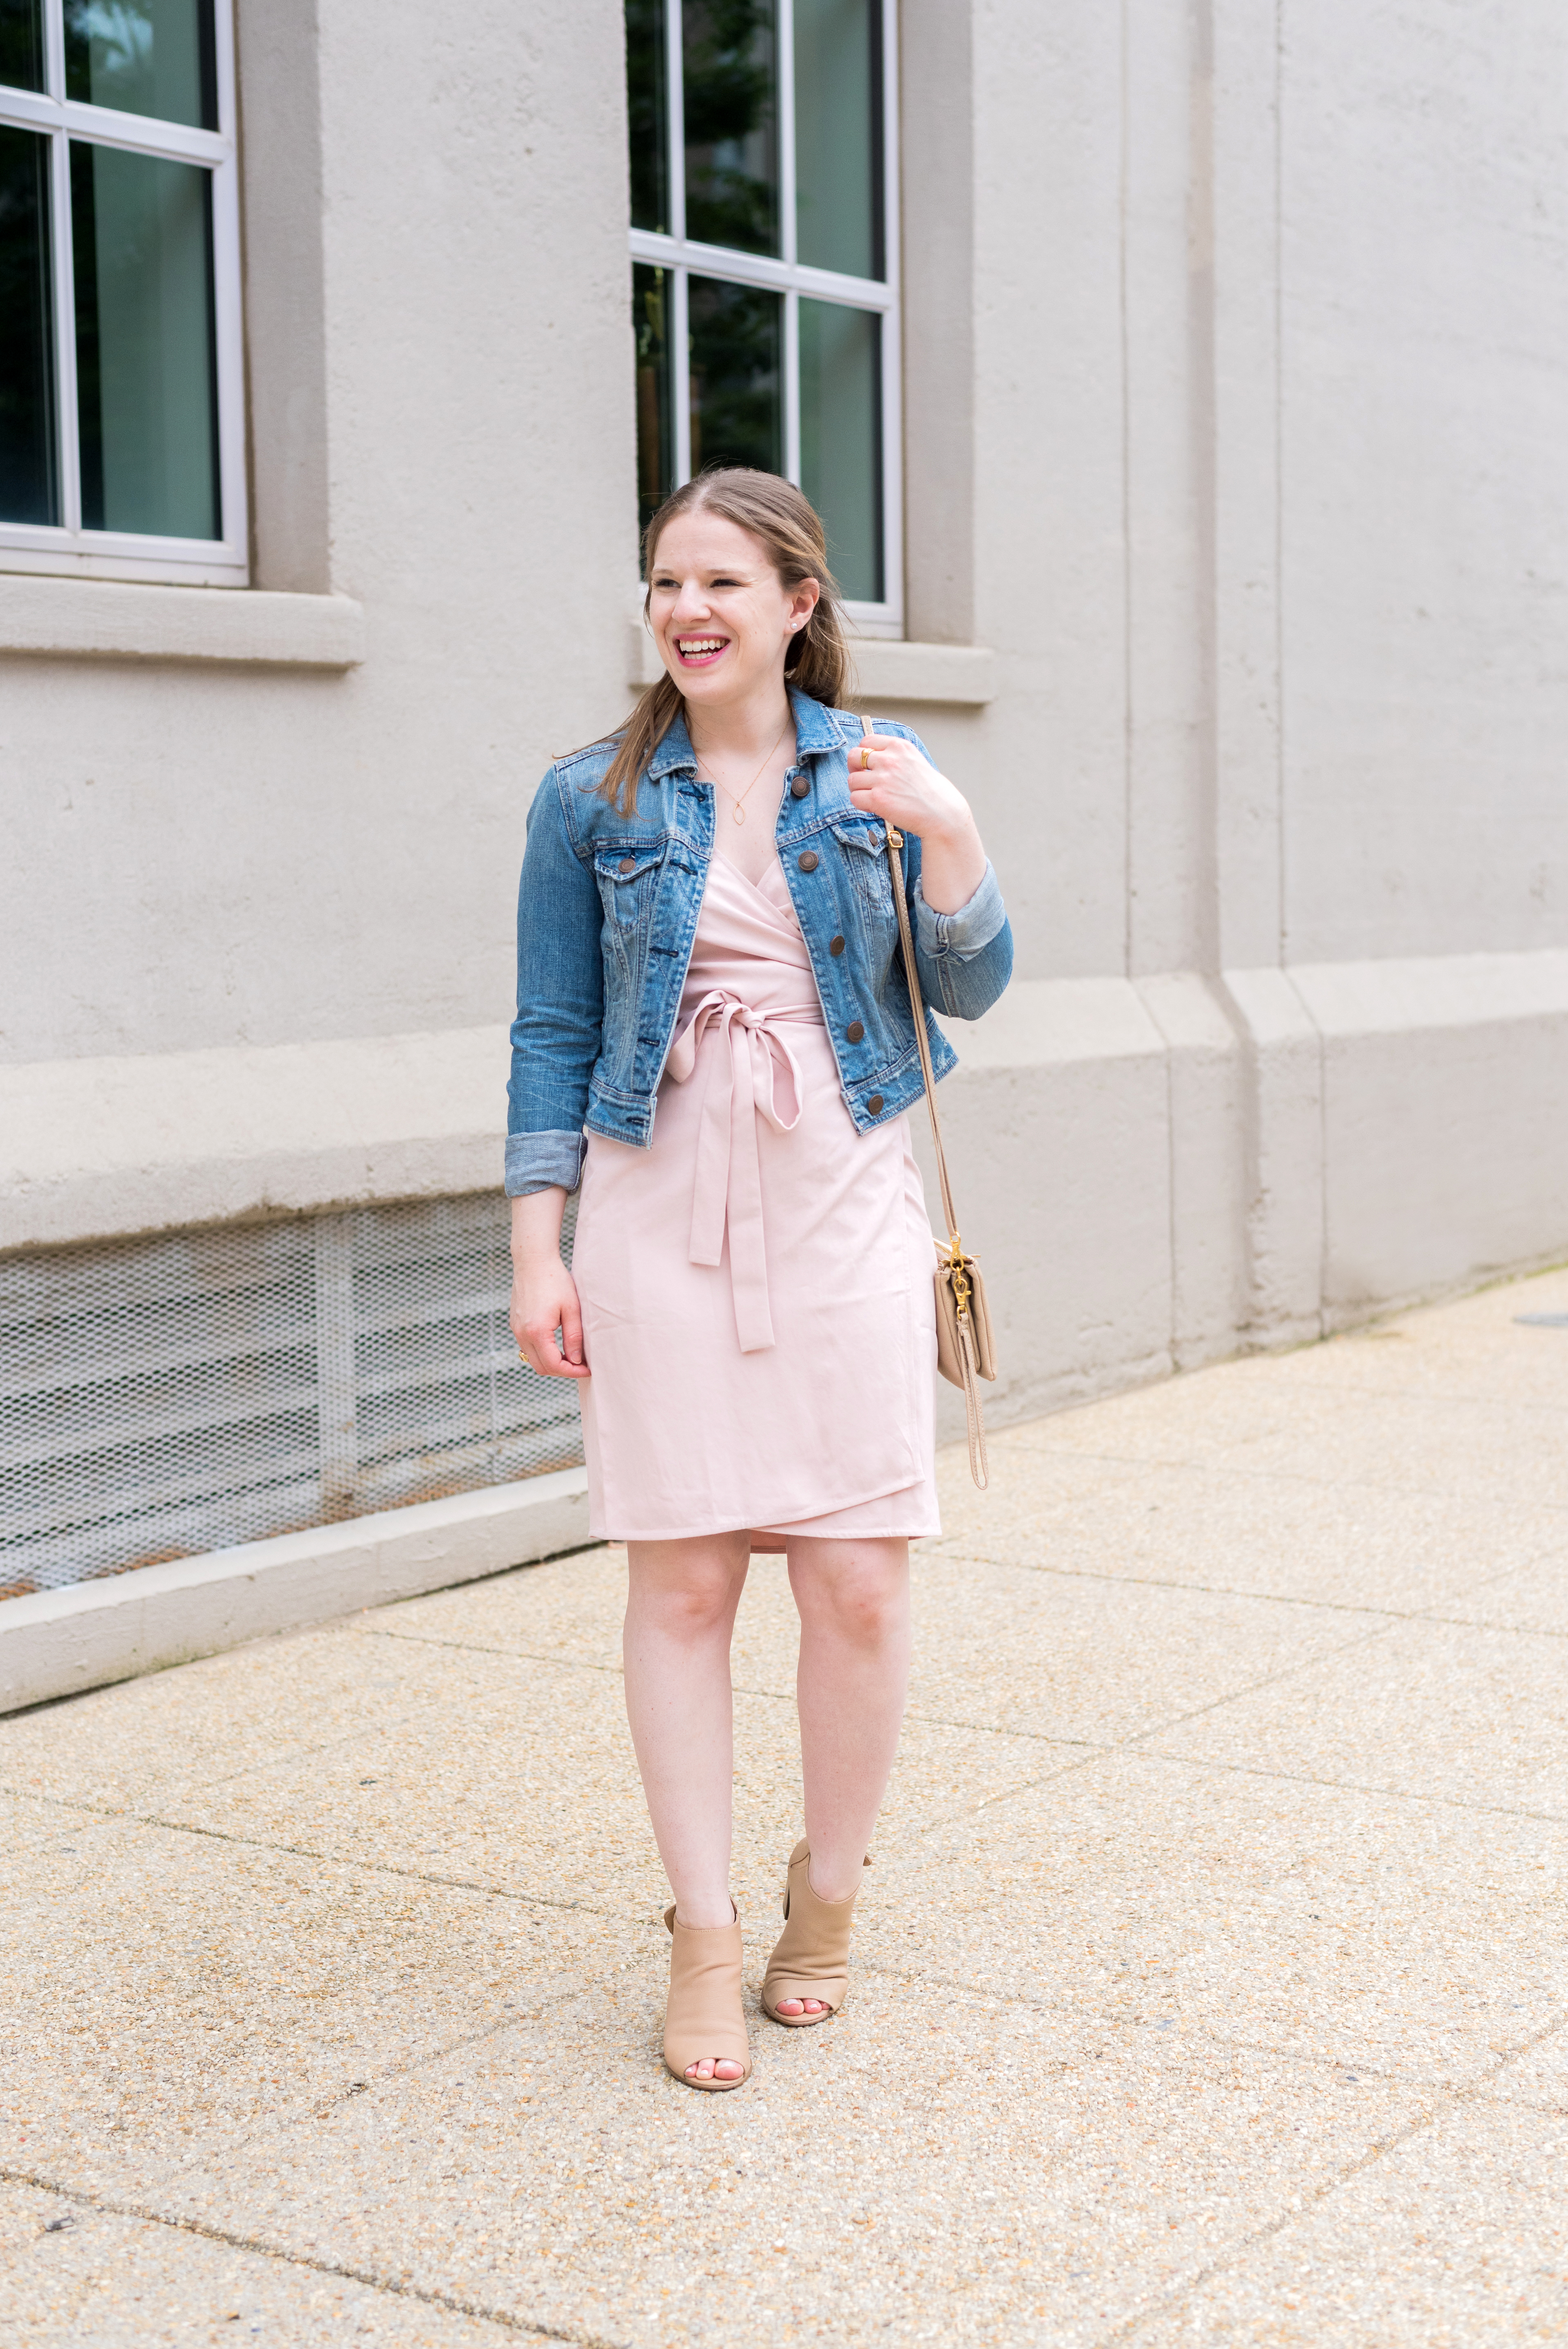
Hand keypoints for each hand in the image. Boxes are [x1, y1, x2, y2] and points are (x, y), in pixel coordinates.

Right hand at [509, 1188, 588, 1378]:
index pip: (553, 1365)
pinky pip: (528, 1347)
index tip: (587, 1368)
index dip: (572, 1371)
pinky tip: (557, 1345)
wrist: (533, 1261)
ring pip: (533, 1359)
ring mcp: (516, 1329)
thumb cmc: (555, 1281)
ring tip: (571, 1356)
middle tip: (580, 1365)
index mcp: (537, 1331)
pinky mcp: (515, 1324)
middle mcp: (522, 1334)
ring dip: (551, 1362)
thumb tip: (576, 1360)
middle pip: (541, 1367)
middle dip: (562, 1371)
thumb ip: (573, 1337)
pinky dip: (542, 1352)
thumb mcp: (571, 1309)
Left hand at [847, 727, 986, 912]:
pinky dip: (861, 804)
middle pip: (853, 756)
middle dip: (854, 769)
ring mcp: (883, 779)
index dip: (863, 753)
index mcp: (900, 747)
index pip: (866, 740)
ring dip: (859, 789)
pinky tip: (876, 807)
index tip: (867, 764)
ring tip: (875, 797)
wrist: (943, 814)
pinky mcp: (878, 799)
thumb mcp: (916, 762)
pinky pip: (854, 798)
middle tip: (864, 780)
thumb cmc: (933, 792)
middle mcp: (890, 759)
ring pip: (852, 780)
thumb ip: (895, 757)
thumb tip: (872, 758)